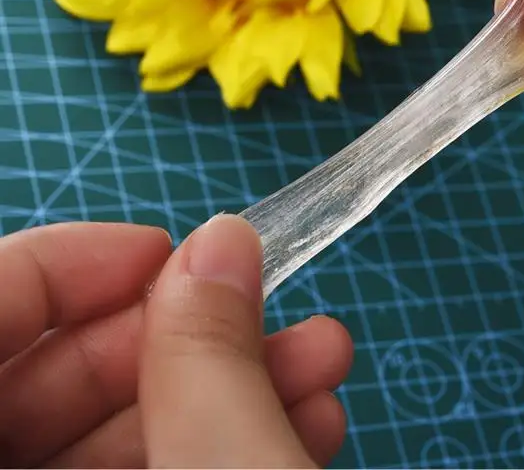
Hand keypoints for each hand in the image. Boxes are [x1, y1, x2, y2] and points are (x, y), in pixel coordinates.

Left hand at [0, 218, 352, 467]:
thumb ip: (207, 356)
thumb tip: (222, 239)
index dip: (64, 266)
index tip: (170, 253)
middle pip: (40, 382)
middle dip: (177, 337)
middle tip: (270, 313)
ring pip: (98, 442)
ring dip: (221, 391)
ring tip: (320, 366)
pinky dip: (218, 447)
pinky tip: (299, 426)